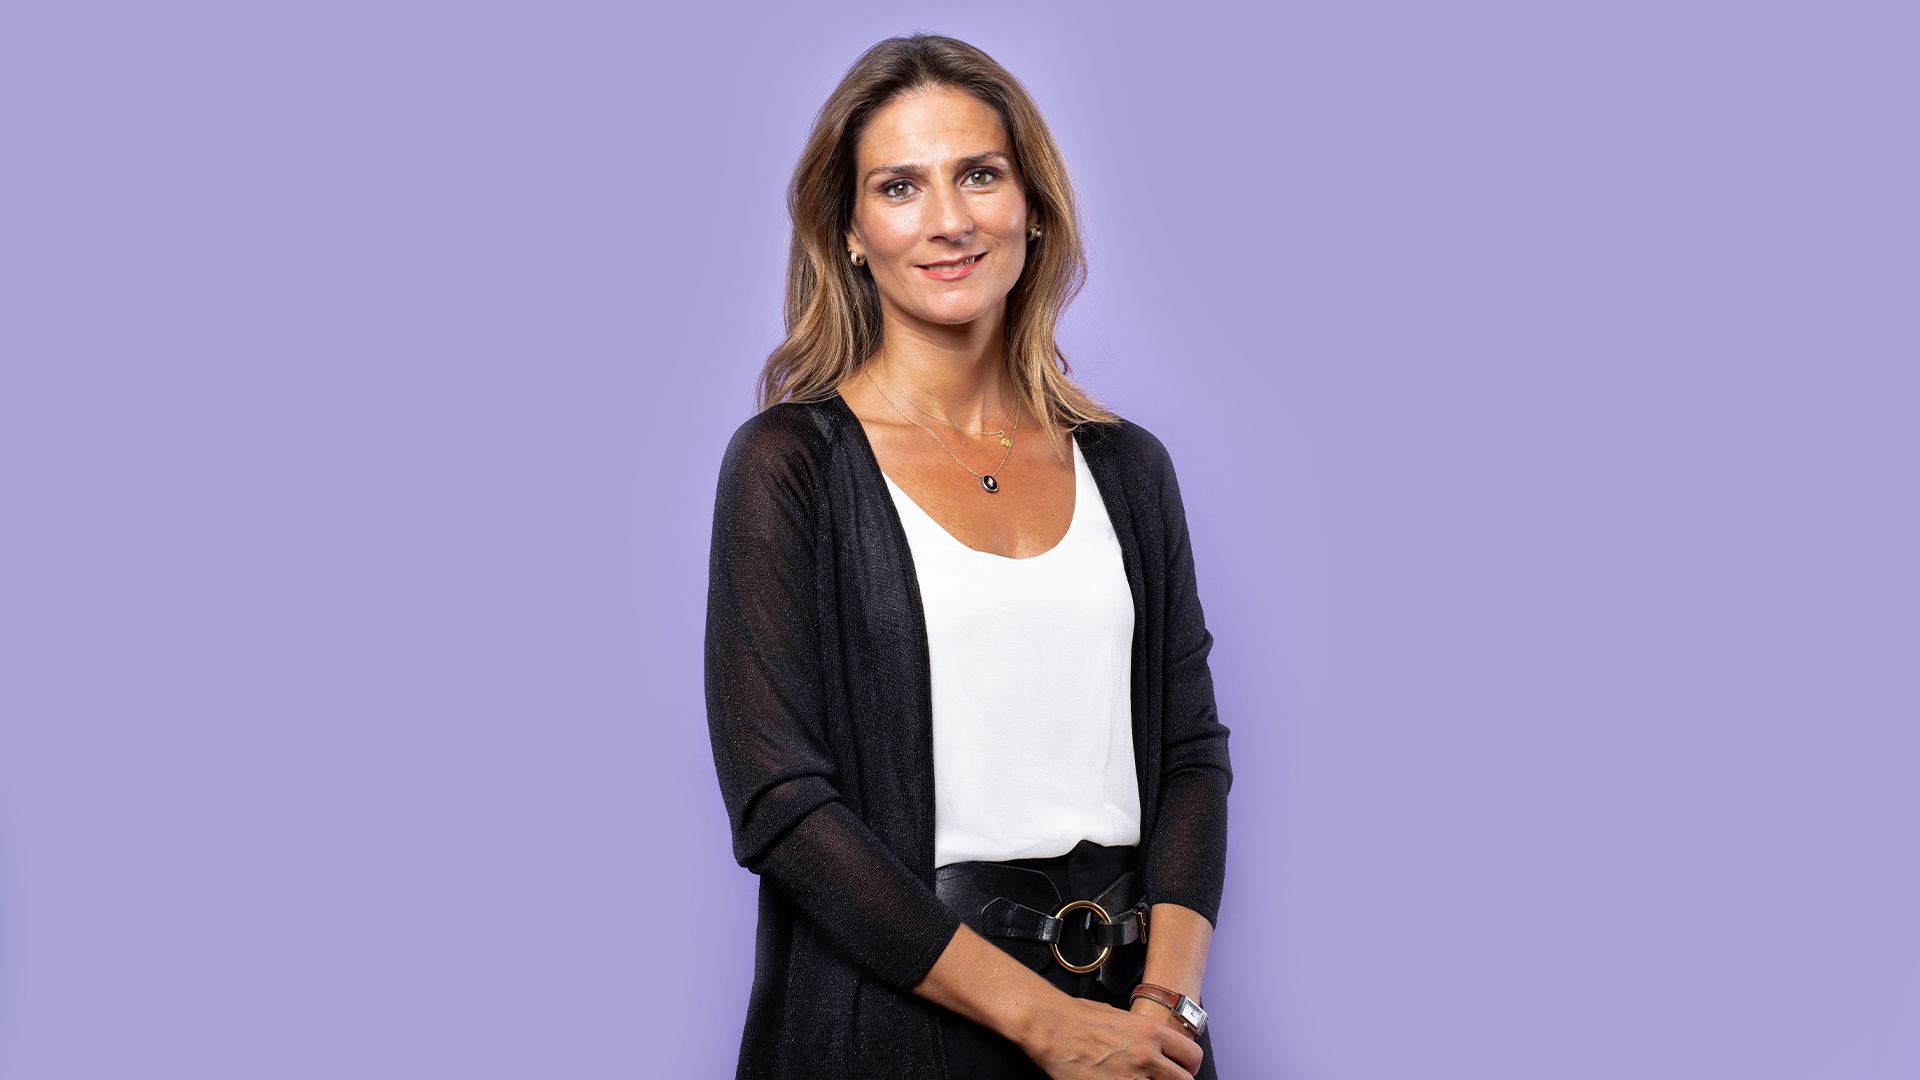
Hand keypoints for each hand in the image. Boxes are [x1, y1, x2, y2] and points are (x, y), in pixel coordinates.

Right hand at [1018, 995, 1202, 1079]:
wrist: (1051, 1027)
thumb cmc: (1077, 1017)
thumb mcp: (1120, 1017)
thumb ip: (1143, 1035)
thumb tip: (1152, 1047)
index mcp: (1150, 1032)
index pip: (1192, 1055)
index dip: (1189, 1065)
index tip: (1183, 1068)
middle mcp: (1146, 1056)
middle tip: (1163, 1079)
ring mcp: (1130, 1078)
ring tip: (1139, 1079)